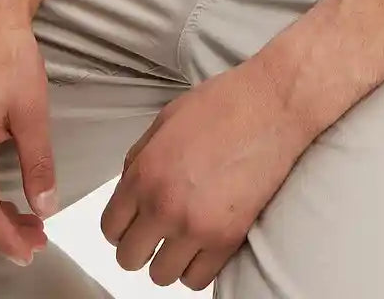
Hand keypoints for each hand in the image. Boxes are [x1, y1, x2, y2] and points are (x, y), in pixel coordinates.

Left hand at [100, 56, 313, 290]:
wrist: (272, 105)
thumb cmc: (224, 104)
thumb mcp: (166, 120)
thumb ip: (139, 159)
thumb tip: (128, 190)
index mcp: (145, 172)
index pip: (110, 228)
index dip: (121, 225)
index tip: (133, 222)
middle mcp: (164, 204)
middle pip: (129, 258)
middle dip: (141, 245)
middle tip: (157, 229)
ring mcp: (196, 227)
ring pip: (161, 275)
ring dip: (169, 258)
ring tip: (183, 236)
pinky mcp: (227, 239)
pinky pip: (197, 280)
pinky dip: (197, 267)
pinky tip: (204, 243)